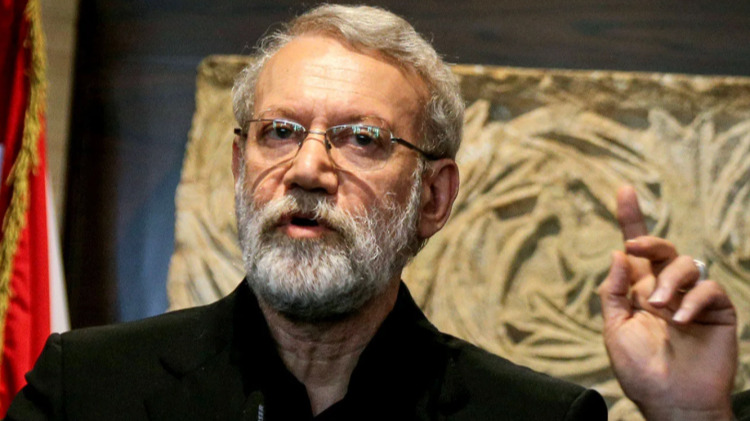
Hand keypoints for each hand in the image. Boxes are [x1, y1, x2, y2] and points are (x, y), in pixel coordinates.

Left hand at [599, 186, 737, 420]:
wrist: (671, 402)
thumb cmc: (640, 370)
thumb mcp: (615, 329)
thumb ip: (614, 292)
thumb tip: (617, 254)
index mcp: (639, 292)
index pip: (635, 251)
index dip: (630, 219)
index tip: (624, 189)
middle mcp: (667, 290)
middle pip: (662, 249)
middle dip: (649, 240)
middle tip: (634, 248)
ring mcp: (693, 300)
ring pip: (687, 264)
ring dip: (670, 281)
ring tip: (658, 308)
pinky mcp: (718, 312)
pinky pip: (710, 289)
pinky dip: (694, 300)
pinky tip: (682, 320)